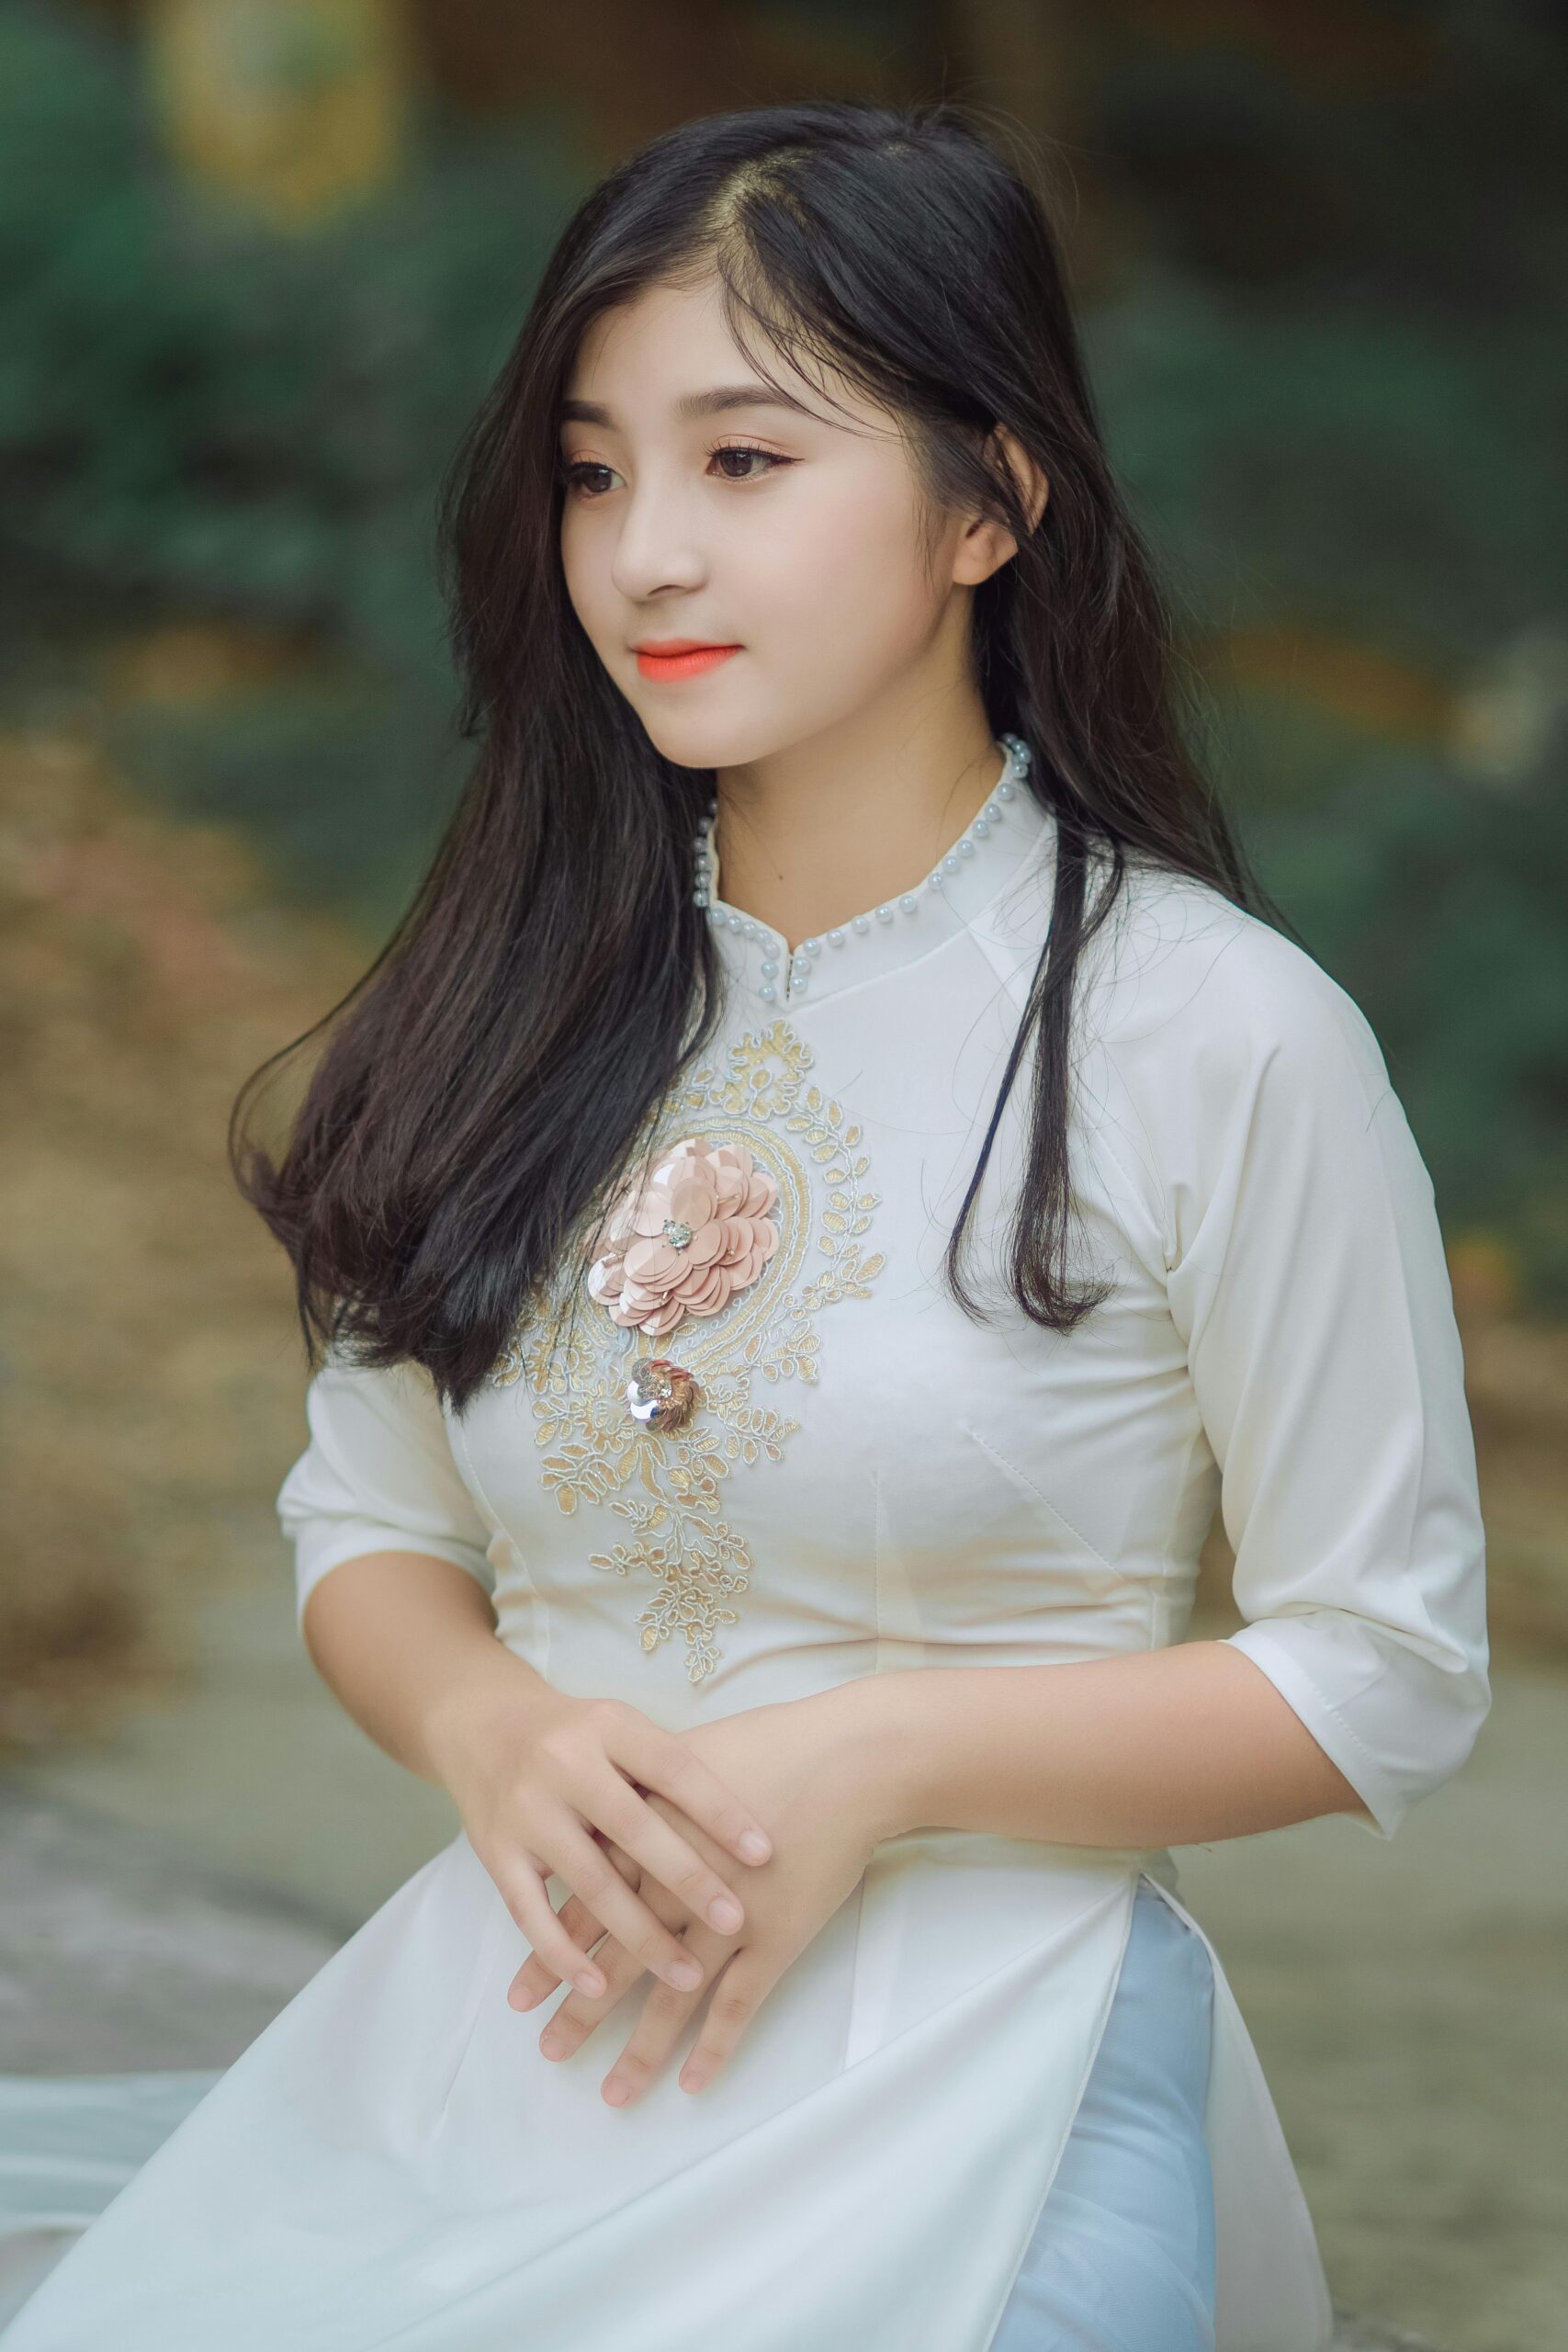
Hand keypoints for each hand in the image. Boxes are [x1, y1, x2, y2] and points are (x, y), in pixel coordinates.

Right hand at [428, 1671, 775, 1999]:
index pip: (673, 1769)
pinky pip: (530, 1913)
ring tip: (688, 1975)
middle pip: (634, 1829)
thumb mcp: (621, 1727)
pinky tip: (597, 1985)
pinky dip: (563, 1954)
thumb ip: (664, 1768)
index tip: (764, 1854)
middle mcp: (564, 1764)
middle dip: (688, 1879)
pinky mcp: (496, 1852)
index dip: (720, 1812)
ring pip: (590, 1882)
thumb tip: (747, 1814)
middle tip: (735, 1921)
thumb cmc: (576, 1735)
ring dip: (641, 1936)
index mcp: (608, 1726)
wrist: (482, 1726)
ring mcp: (526, 1811)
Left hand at [507, 1690, 887, 2106]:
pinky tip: (693, 2084)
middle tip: (549, 2049)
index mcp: (649, 1839)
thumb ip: (640, 1794)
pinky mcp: (775, 1938)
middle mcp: (677, 1885)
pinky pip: (739, 2004)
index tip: (519, 1996)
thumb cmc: (772, 1748)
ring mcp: (726, 1918)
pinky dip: (716, 2046)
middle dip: (582, 2009)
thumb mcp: (686, 1760)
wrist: (847, 1761)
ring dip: (641, 2048)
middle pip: (619, 1958)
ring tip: (613, 2094)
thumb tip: (600, 1809)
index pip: (585, 1908)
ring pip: (674, 1995)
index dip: (551, 1953)